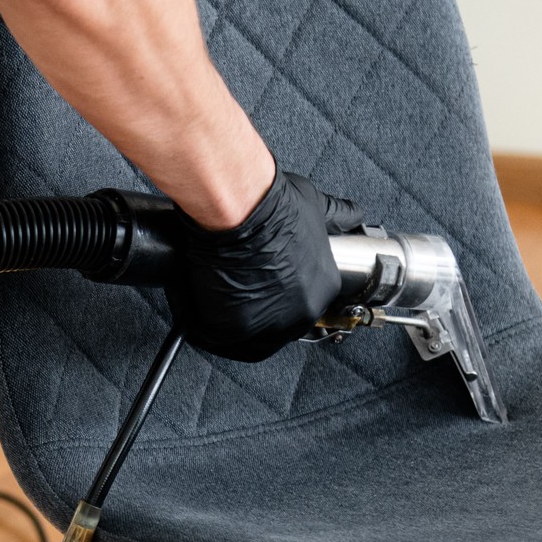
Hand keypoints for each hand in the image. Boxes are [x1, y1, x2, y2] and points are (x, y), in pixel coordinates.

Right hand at [169, 171, 364, 362]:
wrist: (240, 208)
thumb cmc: (272, 205)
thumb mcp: (316, 207)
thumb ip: (336, 215)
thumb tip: (352, 214)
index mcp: (323, 289)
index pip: (301, 305)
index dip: (275, 296)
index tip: (256, 284)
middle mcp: (300, 314)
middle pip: (273, 326)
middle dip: (251, 312)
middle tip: (229, 291)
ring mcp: (266, 326)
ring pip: (241, 336)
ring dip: (224, 321)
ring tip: (206, 298)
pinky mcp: (230, 329)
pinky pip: (208, 332)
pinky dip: (195, 317)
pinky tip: (188, 299)